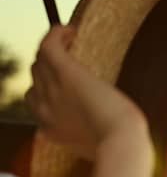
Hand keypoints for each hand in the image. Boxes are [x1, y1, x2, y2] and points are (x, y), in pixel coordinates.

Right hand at [25, 26, 148, 159]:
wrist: (121, 142)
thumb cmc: (121, 146)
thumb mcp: (100, 146)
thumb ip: (93, 139)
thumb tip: (104, 135)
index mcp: (51, 129)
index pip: (36, 102)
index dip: (46, 87)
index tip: (64, 80)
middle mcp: (44, 110)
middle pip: (35, 78)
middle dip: (48, 64)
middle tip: (70, 53)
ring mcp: (52, 91)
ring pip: (39, 61)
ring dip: (52, 46)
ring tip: (71, 38)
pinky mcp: (66, 75)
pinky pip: (48, 46)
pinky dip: (56, 34)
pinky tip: (71, 30)